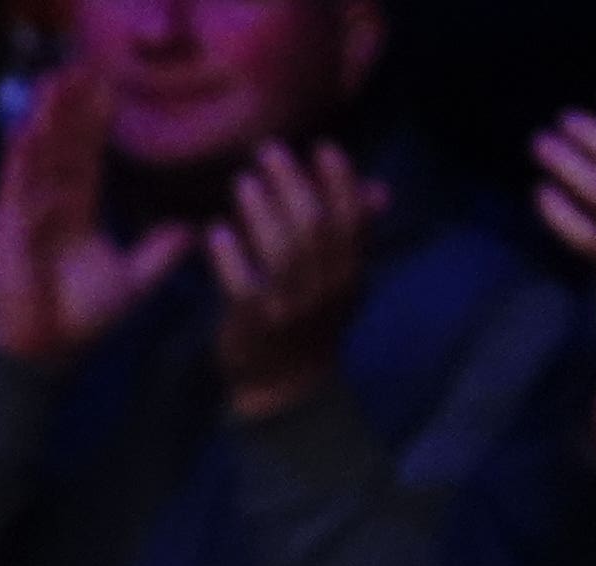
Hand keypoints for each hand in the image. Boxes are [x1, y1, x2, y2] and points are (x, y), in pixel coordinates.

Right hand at [0, 64, 193, 373]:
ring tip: (54, 80)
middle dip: (70, 107)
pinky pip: (13, 184)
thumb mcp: (132, 281)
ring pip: (37, 155)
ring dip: (44, 117)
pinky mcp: (5, 228)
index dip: (96, 124)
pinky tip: (28, 125)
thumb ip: (159, 254)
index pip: (87, 158)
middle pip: (61, 146)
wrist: (44, 353)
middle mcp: (48, 205)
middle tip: (80, 65)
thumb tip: (191, 230)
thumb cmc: (79, 321)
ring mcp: (25, 213)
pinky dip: (19, 156)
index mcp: (76, 213)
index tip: (107, 88)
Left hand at [208, 138, 380, 423]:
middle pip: (313, 225)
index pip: (352, 218)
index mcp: (350, 274)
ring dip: (259, 209)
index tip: (321, 147)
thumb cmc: (308, 321)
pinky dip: (228, 255)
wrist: (283, 389)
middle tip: (266, 151)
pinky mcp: (253, 326)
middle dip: (291, 181)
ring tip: (242, 182)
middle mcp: (325, 290)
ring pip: (280, 250)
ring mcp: (289, 309)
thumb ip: (355, 235)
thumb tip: (380, 190)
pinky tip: (215, 231)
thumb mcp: (339, 280)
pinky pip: (242, 284)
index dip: (339, 180)